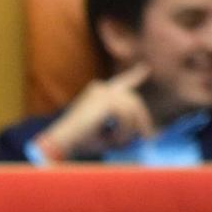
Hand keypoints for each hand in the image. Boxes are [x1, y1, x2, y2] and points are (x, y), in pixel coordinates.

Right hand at [37, 63, 152, 158]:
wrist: (62, 142)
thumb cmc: (81, 142)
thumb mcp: (108, 135)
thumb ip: (126, 130)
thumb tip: (148, 134)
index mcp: (98, 93)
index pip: (121, 82)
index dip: (134, 76)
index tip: (145, 69)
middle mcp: (100, 88)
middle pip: (133, 100)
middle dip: (143, 120)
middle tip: (147, 139)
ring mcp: (103, 91)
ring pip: (132, 109)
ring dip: (129, 130)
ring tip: (117, 142)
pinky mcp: (106, 99)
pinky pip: (127, 116)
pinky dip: (124, 131)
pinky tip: (113, 139)